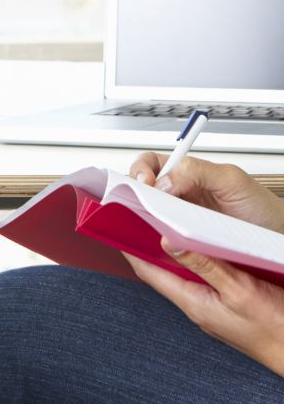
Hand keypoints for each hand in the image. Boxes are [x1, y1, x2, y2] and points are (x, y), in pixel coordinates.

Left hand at [124, 243, 283, 376]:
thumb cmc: (276, 329)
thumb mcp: (239, 291)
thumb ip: (205, 266)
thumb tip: (169, 243)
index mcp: (193, 303)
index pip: (150, 273)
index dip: (132, 249)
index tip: (119, 227)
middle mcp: (197, 307)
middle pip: (164, 272)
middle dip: (150, 248)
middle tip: (142, 221)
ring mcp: (211, 309)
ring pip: (184, 276)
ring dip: (174, 254)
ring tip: (167, 228)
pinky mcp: (227, 308)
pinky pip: (203, 281)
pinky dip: (197, 263)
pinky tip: (204, 250)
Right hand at [129, 152, 283, 234]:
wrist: (277, 238)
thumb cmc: (260, 208)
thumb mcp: (232, 181)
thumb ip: (197, 171)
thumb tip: (163, 180)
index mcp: (186, 172)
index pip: (150, 163)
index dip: (141, 170)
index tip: (145, 182)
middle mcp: (178, 193)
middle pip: (142, 188)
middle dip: (135, 192)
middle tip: (143, 203)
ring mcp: (177, 217)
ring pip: (147, 213)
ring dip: (143, 216)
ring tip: (150, 220)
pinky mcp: (181, 240)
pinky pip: (160, 236)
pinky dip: (154, 237)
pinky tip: (159, 239)